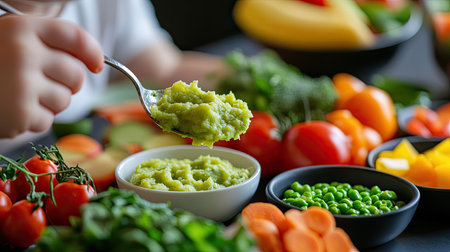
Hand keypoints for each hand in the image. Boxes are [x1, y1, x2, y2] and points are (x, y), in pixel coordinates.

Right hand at [0, 15, 103, 137]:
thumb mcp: (10, 40)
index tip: (96, 64)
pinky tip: (12, 110)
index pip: (75, 37)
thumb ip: (44, 43)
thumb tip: (90, 61)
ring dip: (49, 102)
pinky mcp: (19, 114)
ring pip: (65, 100)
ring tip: (20, 95)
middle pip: (76, 75)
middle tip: (44, 83)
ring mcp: (21, 85)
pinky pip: (47, 121)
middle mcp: (23, 53)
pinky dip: (33, 120)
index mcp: (22, 28)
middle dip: (68, 83)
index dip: (93, 52)